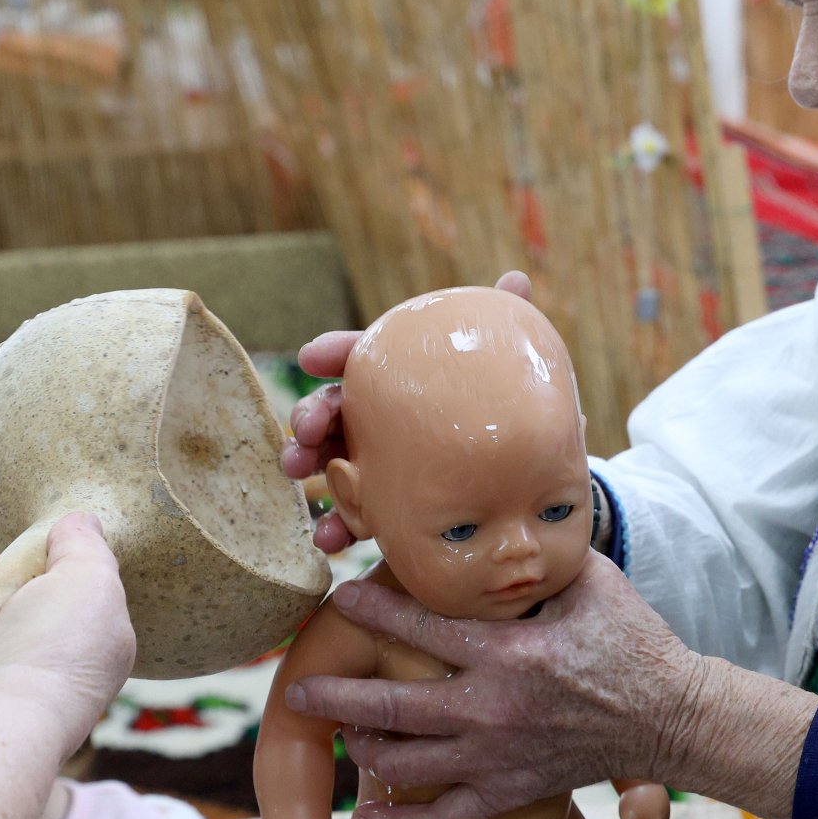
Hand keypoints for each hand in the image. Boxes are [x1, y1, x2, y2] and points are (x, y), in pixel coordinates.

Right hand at [281, 270, 534, 551]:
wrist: (516, 482)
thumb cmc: (499, 413)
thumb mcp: (508, 375)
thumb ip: (506, 327)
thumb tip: (517, 278)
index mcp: (402, 380)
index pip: (361, 357)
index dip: (334, 352)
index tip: (312, 356)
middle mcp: (378, 418)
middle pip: (332, 408)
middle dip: (310, 415)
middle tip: (305, 429)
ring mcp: (373, 463)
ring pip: (328, 461)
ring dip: (306, 465)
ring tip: (299, 473)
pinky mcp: (380, 509)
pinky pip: (349, 517)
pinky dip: (334, 527)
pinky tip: (330, 540)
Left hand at [284, 552, 704, 818]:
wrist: (670, 717)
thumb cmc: (634, 643)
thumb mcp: (593, 583)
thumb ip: (542, 559)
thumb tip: (507, 524)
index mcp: (509, 651)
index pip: (423, 626)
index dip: (373, 610)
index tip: (340, 597)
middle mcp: (492, 709)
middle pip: (392, 705)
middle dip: (337, 693)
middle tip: (297, 689)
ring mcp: (496, 759)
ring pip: (405, 762)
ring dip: (364, 746)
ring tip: (344, 731)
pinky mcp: (509, 794)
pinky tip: (370, 813)